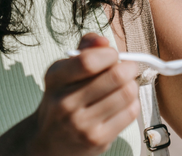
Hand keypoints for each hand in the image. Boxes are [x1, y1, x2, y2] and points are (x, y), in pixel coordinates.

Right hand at [27, 33, 140, 155]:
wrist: (48, 141)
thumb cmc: (62, 99)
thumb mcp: (63, 72)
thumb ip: (84, 50)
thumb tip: (104, 41)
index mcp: (55, 79)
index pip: (88, 61)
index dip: (109, 54)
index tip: (113, 55)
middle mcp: (65, 102)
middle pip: (115, 76)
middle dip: (129, 67)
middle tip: (129, 68)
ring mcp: (82, 124)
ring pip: (126, 94)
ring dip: (132, 85)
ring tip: (126, 85)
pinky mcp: (97, 139)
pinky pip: (130, 113)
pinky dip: (133, 103)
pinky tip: (123, 103)